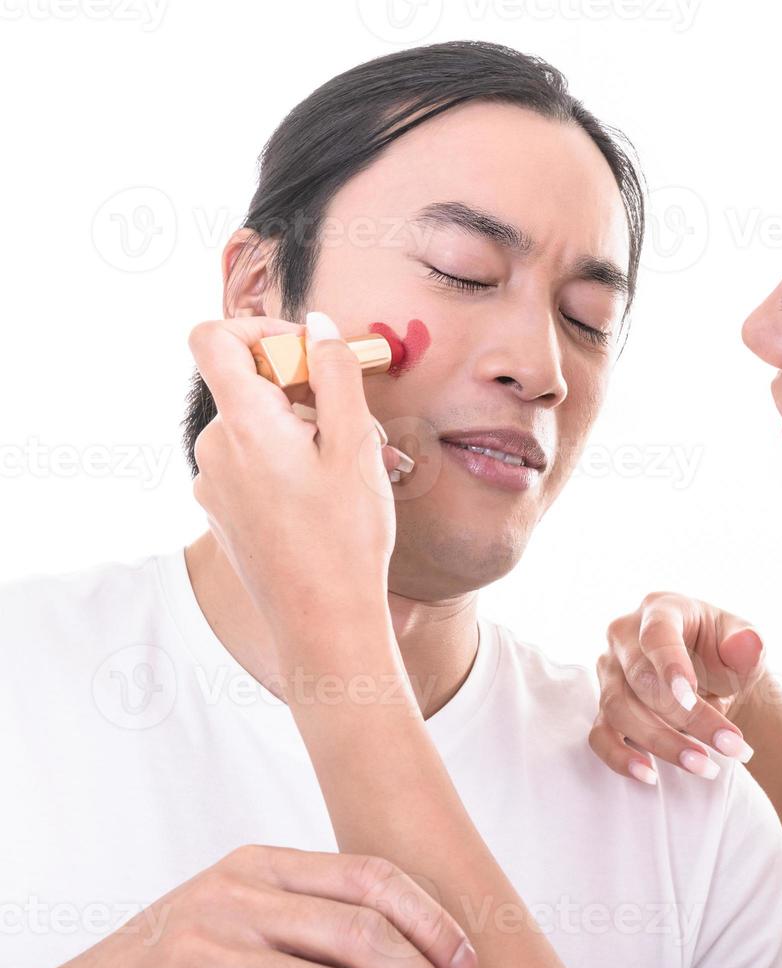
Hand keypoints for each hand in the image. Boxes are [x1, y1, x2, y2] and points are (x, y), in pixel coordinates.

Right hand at [47, 845, 476, 967]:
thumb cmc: (184, 961)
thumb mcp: (245, 916)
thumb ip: (312, 916)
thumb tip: (413, 951)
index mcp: (263, 862)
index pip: (373, 877)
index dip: (430, 921)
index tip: (466, 962)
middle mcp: (240, 888)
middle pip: (363, 929)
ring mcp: (212, 932)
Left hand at [189, 313, 400, 658]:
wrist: (322, 621)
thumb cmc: (345, 537)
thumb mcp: (355, 446)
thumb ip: (336, 375)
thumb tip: (319, 325)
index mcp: (244, 423)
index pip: (213, 338)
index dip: (258, 328)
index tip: (306, 350)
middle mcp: (215, 448)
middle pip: (248, 386)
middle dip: (306, 392)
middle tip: (361, 425)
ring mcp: (214, 483)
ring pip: (257, 429)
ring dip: (306, 432)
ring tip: (359, 468)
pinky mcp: (222, 511)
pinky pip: (253, 465)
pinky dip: (291, 464)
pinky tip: (333, 496)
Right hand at [588, 592, 767, 783]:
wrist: (715, 682)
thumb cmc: (725, 655)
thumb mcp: (744, 644)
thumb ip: (748, 643)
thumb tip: (748, 644)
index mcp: (660, 609)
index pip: (656, 634)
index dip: (670, 664)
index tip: (691, 695)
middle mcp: (624, 636)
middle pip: (641, 679)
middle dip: (686, 717)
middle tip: (728, 745)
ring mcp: (609, 673)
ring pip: (621, 710)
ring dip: (663, 743)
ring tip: (705, 766)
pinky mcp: (604, 708)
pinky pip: (600, 736)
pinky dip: (620, 758)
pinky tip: (649, 776)